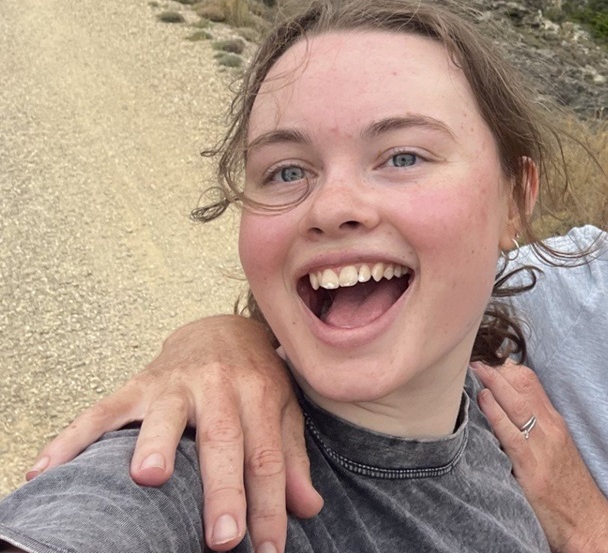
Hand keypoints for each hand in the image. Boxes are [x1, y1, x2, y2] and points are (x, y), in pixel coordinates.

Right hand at [28, 315, 321, 552]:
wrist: (220, 328)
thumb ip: (290, 459)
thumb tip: (308, 508)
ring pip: (164, 415)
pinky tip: (46, 470)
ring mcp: (173, 384)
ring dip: (155, 444)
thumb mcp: (282, 411)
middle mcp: (218, 385)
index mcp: (259, 394)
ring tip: (147, 477)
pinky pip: (100, 413)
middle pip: (222, 439)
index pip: (267, 456)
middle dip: (222, 490)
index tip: (268, 549)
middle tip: (222, 538)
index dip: (269, 505)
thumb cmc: (254, 381)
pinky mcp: (134, 386)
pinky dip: (72, 440)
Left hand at [475, 361, 607, 552]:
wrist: (588, 521)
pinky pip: (512, 434)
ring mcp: (543, 446)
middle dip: (497, 369)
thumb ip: (534, 433)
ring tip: (473, 369)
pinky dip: (496, 414)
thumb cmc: (568, 490)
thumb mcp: (554, 453)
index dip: (507, 367)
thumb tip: (506, 417)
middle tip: (473, 357)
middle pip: (524, 385)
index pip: (531, 382)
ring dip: (493, 383)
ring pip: (518, 403)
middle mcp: (551, 428)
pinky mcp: (533, 468)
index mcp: (555, 423)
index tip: (487, 359)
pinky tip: (483, 401)